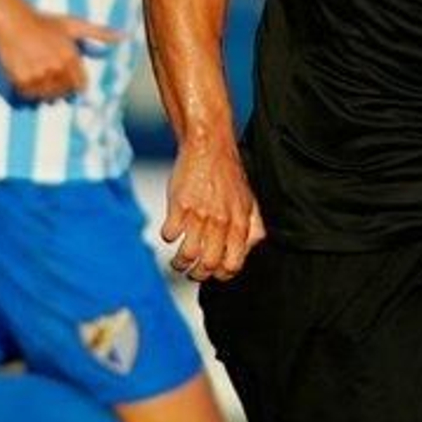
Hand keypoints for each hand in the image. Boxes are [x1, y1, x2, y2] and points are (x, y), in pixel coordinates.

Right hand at [0, 6, 121, 101]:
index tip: (66, 80)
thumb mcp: (74, 24)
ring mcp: (38, 74)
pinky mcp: (20, 78)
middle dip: (59, 90)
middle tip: (49, 79)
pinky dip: (28, 93)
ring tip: (38, 79)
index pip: (80, 85)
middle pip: (63, 93)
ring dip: (44, 93)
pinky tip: (26, 81)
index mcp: (71, 56)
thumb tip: (124, 36)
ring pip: (46, 96)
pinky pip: (28, 95)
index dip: (74, 85)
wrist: (12, 18)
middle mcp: (56, 67)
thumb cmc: (44, 21)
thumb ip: (100, 32)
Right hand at [161, 137, 266, 281]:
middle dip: (198, 275)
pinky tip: (172, 233)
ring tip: (178, 261)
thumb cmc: (227, 173)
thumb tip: (250, 249)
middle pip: (208, 265)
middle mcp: (220, 221)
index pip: (233, 264)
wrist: (209, 147)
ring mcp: (199, 215)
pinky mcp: (179, 206)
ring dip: (180, 263)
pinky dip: (168, 239)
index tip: (214, 273)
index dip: (222, 274)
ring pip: (187, 255)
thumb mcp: (249, 201)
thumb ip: (253, 227)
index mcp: (239, 223)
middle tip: (193, 271)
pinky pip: (169, 235)